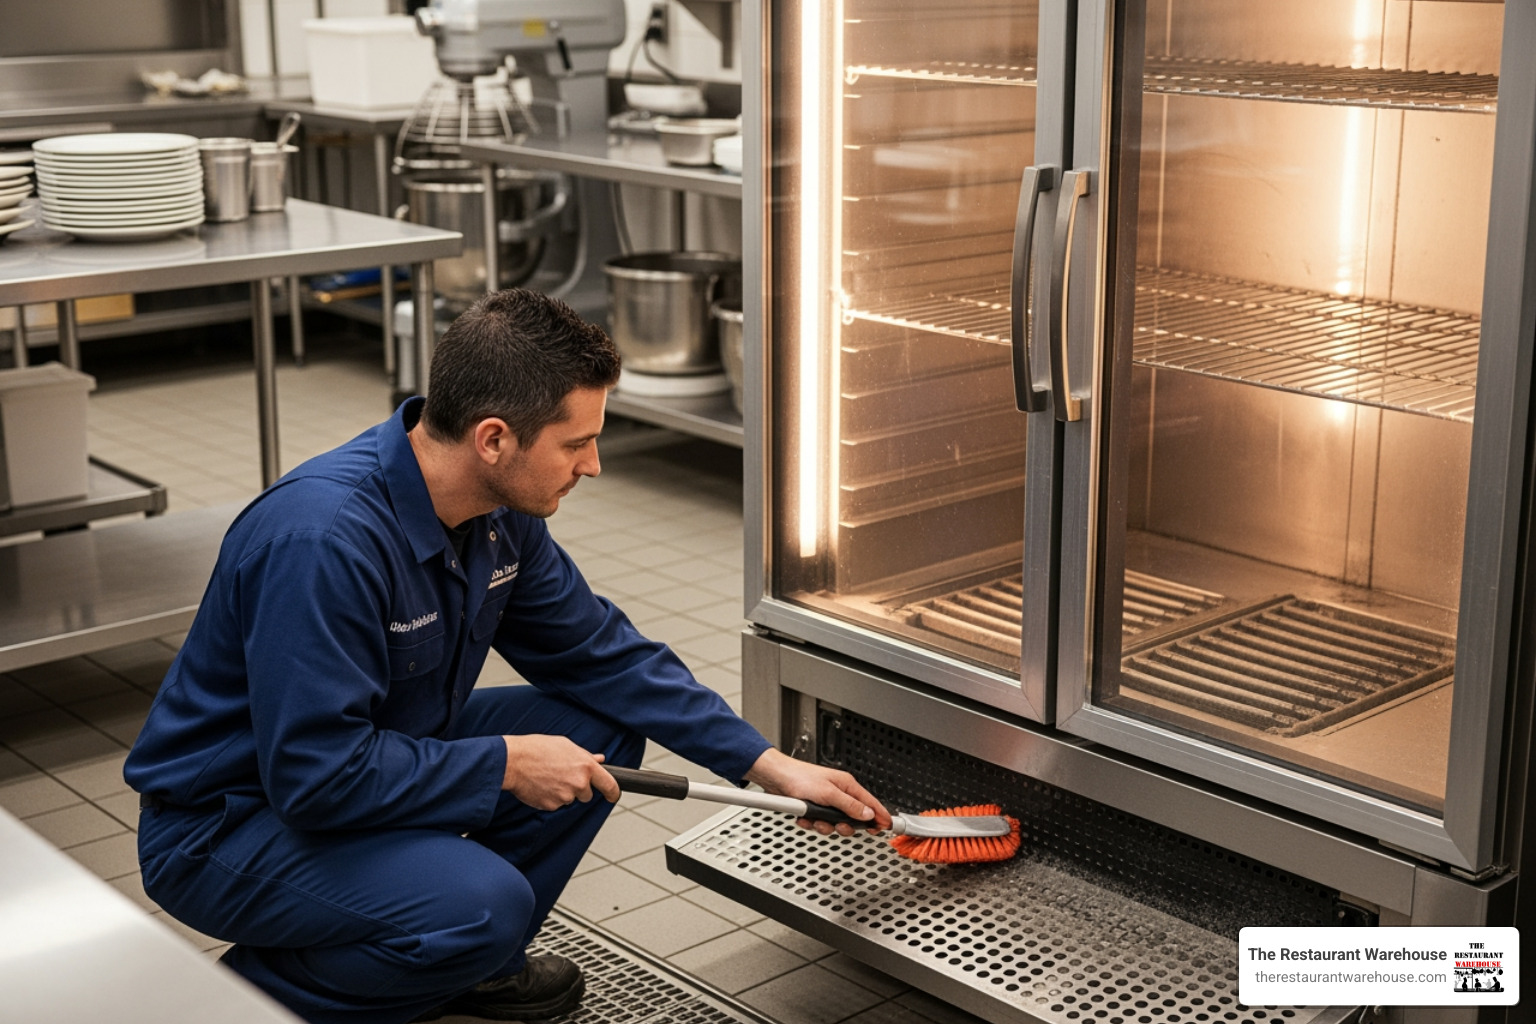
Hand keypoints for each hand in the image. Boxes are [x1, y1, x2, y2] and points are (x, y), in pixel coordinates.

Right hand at [501, 734, 621, 809]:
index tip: (613, 796)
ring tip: (547, 776)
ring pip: (570, 799)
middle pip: (587, 794)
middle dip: (578, 788)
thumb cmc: (537, 749)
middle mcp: (578, 783)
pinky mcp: (551, 806)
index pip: (609, 784)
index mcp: (585, 766)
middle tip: (561, 774)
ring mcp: (565, 797)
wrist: (513, 761)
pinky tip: (541, 784)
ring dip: (563, 792)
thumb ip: (585, 756)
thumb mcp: (565, 745)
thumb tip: (599, 760)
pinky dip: (550, 797)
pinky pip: (556, 804)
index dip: (613, 793)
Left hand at [745, 748, 892, 836]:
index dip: (879, 816)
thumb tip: (868, 814)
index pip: (870, 803)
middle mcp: (839, 793)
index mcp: (847, 785)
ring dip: (825, 825)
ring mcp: (826, 801)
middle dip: (845, 826)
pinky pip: (820, 823)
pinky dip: (812, 823)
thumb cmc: (799, 777)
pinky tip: (805, 818)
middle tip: (839, 827)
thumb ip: (849, 806)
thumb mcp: (828, 794)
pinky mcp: (814, 807)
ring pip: (835, 823)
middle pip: (853, 817)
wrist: (775, 778)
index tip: (886, 827)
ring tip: (816, 820)